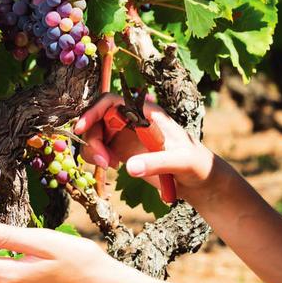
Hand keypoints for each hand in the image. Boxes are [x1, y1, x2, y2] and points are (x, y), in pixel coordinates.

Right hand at [74, 94, 218, 202]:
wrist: (199, 181)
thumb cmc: (195, 164)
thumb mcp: (180, 161)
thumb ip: (156, 162)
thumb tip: (128, 167)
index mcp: (147, 113)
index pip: (112, 101)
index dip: (94, 110)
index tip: (82, 127)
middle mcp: (133, 121)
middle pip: (98, 119)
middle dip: (93, 138)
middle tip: (103, 161)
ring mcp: (127, 136)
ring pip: (96, 135)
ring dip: (93, 149)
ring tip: (109, 165)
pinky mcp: (124, 152)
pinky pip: (100, 150)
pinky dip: (97, 157)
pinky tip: (112, 165)